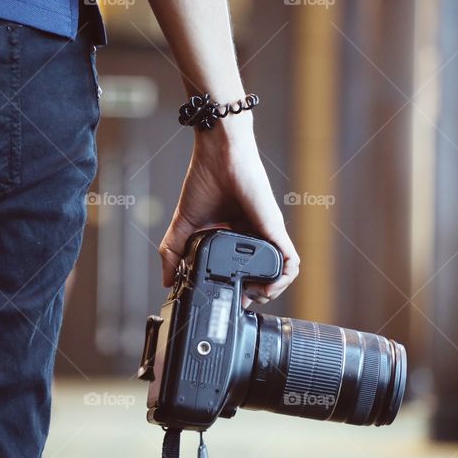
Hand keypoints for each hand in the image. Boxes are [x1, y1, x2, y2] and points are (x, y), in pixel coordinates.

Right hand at [159, 114, 299, 305]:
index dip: (241, 290)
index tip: (229, 300)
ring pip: (284, 272)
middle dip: (259, 296)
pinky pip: (290, 261)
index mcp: (237, 237)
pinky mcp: (275, 229)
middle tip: (243, 301)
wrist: (218, 156)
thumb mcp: (183, 225)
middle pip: (268, 276)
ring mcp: (268, 235)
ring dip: (275, 291)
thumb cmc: (205, 182)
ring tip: (257, 296)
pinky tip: (269, 287)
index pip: (245, 272)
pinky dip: (284, 278)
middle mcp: (255, 238)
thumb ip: (174, 253)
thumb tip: (167, 280)